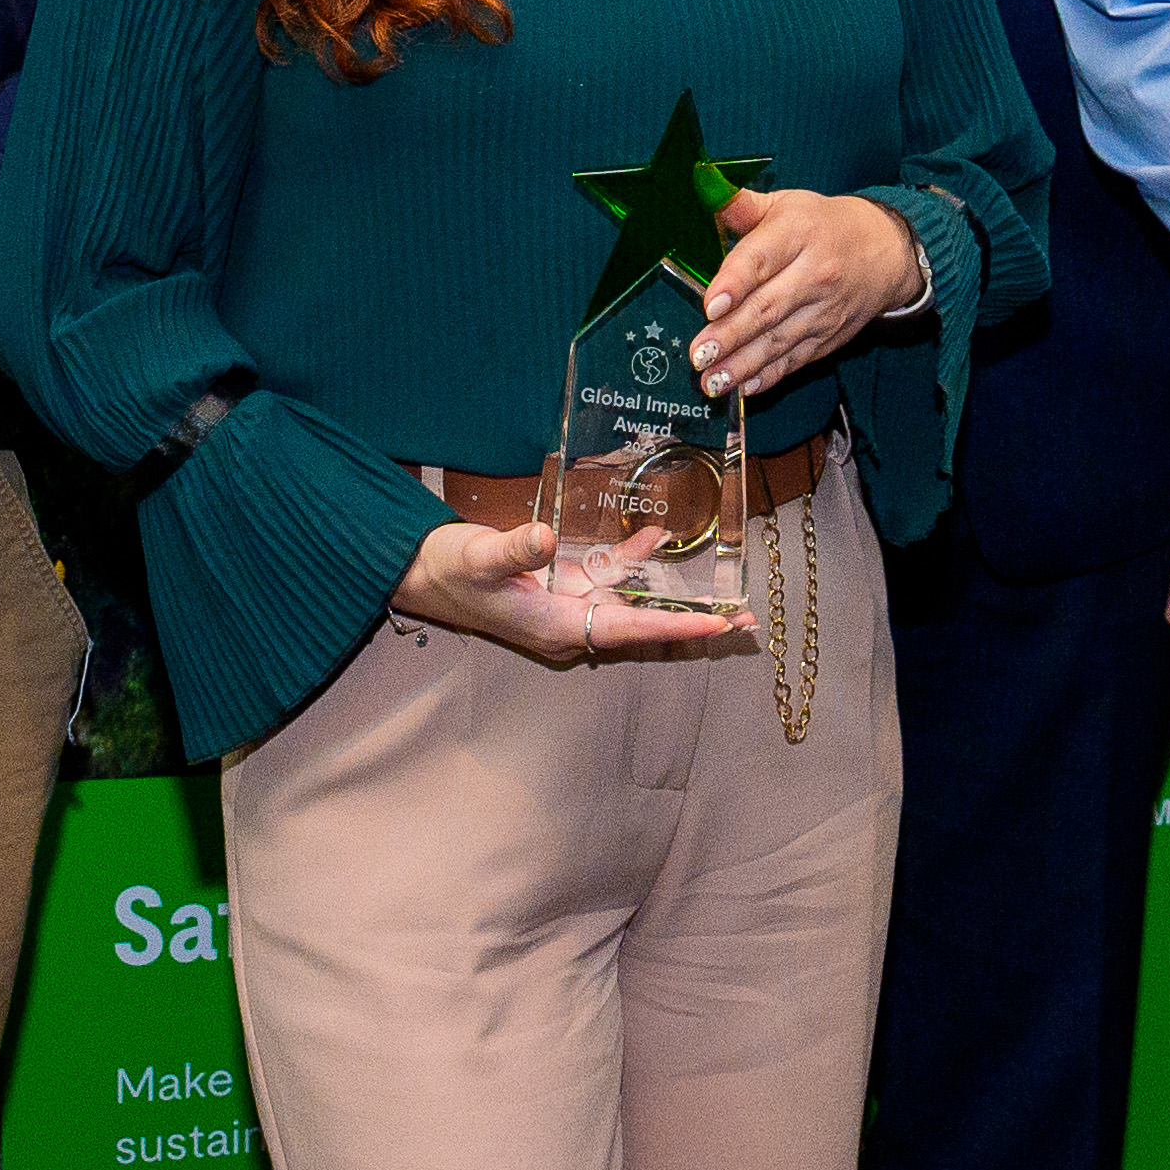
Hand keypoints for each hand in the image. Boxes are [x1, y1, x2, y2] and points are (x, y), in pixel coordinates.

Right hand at [386, 512, 753, 667]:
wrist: (420, 570)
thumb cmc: (446, 569)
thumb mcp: (477, 556)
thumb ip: (513, 548)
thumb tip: (544, 539)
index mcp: (556, 627)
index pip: (628, 631)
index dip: (674, 628)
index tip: (717, 625)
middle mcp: (570, 624)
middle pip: (644, 629)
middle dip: (693, 625)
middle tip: (749, 624)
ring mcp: (569, 606)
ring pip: (634, 607)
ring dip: (676, 601)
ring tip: (730, 603)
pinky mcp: (563, 586)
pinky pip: (610, 579)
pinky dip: (634, 561)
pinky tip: (658, 540)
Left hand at [685, 186, 926, 396]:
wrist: (884, 252)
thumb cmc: (822, 225)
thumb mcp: (786, 204)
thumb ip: (741, 204)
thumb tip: (702, 187)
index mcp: (799, 233)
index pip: (763, 258)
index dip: (735, 282)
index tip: (710, 305)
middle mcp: (814, 274)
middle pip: (768, 307)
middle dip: (731, 335)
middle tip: (699, 353)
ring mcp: (823, 311)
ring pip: (779, 341)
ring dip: (743, 365)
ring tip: (711, 381)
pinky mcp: (828, 337)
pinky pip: (796, 360)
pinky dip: (770, 377)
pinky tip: (744, 388)